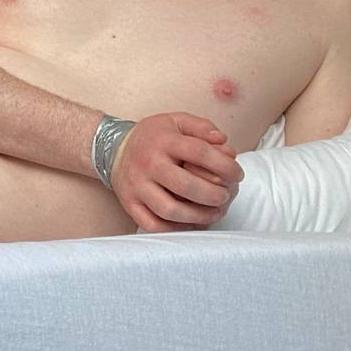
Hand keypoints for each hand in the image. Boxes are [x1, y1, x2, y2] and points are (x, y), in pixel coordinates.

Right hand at [109, 113, 243, 232]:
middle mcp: (148, 164)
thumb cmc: (153, 137)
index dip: (225, 165)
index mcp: (163, 141)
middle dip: (214, 195)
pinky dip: (176, 229)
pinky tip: (191, 222)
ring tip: (214, 212)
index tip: (237, 174)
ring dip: (199, 216)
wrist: (113, 149)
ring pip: (170, 210)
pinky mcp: (130, 204)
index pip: (200, 153)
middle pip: (186, 186)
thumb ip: (202, 127)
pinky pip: (154, 225)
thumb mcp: (176, 121)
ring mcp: (137, 186)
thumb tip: (223, 141)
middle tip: (226, 196)